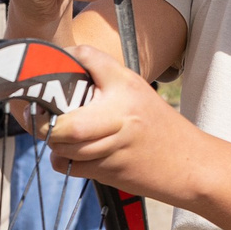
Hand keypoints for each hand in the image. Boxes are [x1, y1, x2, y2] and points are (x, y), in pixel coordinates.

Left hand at [27, 43, 200, 203]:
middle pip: (64, 122)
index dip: (62, 59)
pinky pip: (67, 165)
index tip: (47, 68)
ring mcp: (112, 146)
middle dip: (44, 121)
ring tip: (60, 132)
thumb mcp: (135, 89)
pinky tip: (74, 151)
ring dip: (53, 140)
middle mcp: (118, 114)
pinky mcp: (107, 171)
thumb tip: (62, 64)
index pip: (88, 58)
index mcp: (126, 86)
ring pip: (61, 145)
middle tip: (41, 114)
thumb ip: (101, 76)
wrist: (189, 164)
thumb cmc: (159, 126)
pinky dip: (62, 159)